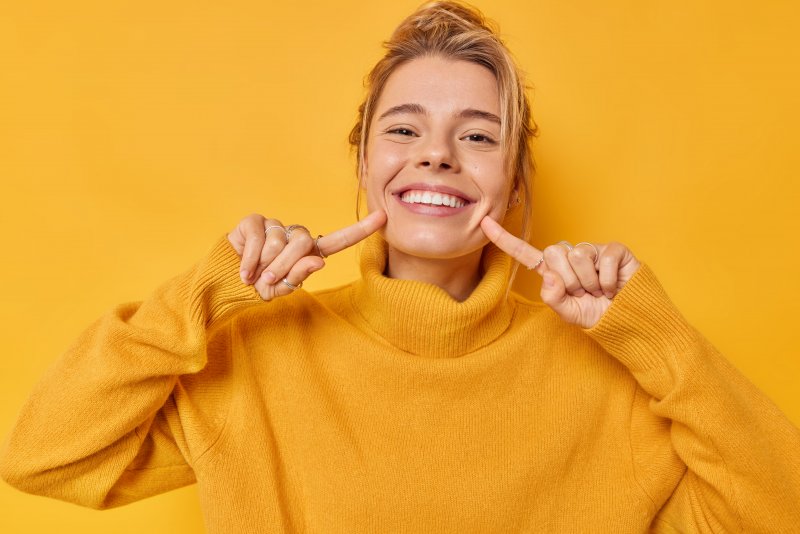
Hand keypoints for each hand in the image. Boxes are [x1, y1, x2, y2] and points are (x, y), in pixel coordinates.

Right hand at [227, 210, 386, 300]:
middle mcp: (294, 234)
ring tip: (255, 274)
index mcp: (308, 252)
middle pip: (303, 242)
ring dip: (264, 265)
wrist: (227, 279)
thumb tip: (318, 261)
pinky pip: (259, 238)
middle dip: (285, 266)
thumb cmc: (259, 285)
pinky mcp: (254, 221)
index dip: (361, 229)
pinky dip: (250, 260)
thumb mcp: (279, 289)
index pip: (339, 240)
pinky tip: (244, 270)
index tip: (384, 217)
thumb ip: (298, 277)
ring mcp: (275, 225)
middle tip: (269, 279)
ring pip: (279, 242)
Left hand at [480, 216, 639, 327]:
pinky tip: (613, 287)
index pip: (525, 253)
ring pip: (577, 255)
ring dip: (589, 282)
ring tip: (599, 290)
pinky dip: (608, 280)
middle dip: (569, 280)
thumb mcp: (569, 313)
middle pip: (554, 252)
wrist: (628, 321)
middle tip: (584, 293)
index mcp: (553, 271)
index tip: (484, 222)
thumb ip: (553, 298)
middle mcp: (570, 256)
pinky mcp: (614, 250)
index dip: (504, 239)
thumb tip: (549, 276)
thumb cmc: (597, 315)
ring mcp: (592, 251)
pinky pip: (603, 258)